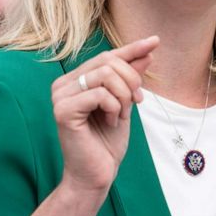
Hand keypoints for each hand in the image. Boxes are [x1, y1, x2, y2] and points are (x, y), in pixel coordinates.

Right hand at [52, 36, 158, 196]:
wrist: (96, 175)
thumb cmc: (107, 143)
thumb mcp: (125, 104)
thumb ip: (131, 78)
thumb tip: (148, 51)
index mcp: (76, 80)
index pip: (107, 56)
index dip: (132, 48)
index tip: (155, 41)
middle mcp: (63, 84)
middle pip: (107, 61)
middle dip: (131, 81)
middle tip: (136, 104)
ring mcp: (60, 96)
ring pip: (105, 75)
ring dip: (123, 96)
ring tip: (122, 115)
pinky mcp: (62, 111)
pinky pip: (99, 94)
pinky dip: (114, 107)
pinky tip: (112, 122)